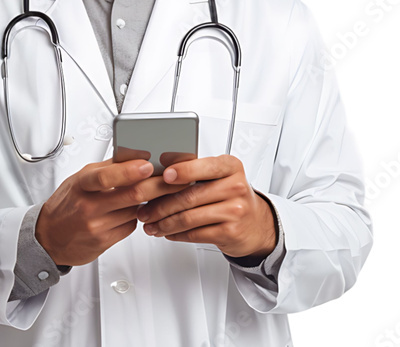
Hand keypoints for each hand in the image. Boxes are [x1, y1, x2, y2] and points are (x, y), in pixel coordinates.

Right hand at [35, 159, 186, 266]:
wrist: (48, 237)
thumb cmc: (66, 204)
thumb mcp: (79, 180)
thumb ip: (107, 169)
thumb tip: (135, 155)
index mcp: (81, 184)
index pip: (106, 177)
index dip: (130, 171)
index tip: (148, 165)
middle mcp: (88, 206)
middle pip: (131, 195)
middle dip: (158, 186)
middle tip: (174, 179)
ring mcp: (96, 226)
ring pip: (135, 210)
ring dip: (150, 201)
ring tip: (156, 191)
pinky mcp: (104, 242)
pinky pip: (130, 226)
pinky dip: (136, 216)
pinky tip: (131, 211)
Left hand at [135, 154, 276, 258]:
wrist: (256, 224)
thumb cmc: (231, 196)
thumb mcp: (219, 176)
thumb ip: (194, 169)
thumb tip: (161, 164)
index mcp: (230, 166)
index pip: (204, 166)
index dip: (182, 171)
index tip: (163, 176)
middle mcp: (235, 186)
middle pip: (190, 196)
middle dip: (160, 205)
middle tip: (144, 209)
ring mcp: (234, 211)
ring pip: (189, 218)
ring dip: (164, 223)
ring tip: (150, 224)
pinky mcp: (230, 232)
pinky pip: (194, 234)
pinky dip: (176, 234)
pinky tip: (167, 232)